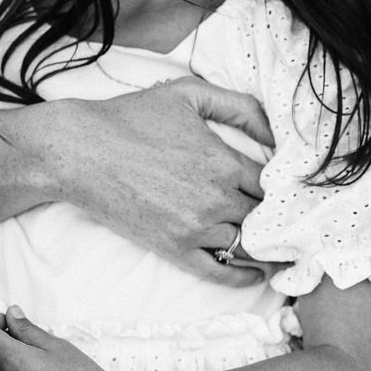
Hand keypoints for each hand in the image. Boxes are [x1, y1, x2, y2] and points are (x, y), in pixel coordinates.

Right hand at [37, 77, 272, 288]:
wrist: (79, 151)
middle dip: (277, 217)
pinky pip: (219, 272)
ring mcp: (195, 228)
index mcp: (224, 162)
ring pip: (247, 245)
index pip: (274, 185)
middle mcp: (216, 198)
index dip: (284, 187)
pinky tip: (256, 273)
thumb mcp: (189, 94)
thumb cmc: (131, 118)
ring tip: (279, 246)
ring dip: (264, 245)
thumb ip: (239, 107)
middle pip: (265, 217)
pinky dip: (242, 276)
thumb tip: (277, 134)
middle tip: (291, 220)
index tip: (289, 190)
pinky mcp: (173, 249)